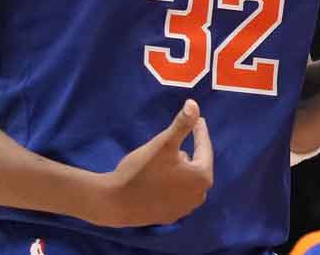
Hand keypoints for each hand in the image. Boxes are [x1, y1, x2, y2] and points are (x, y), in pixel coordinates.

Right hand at [85, 99, 213, 226]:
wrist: (115, 203)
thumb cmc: (142, 170)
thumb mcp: (164, 143)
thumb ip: (182, 124)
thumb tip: (194, 104)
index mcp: (202, 177)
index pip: (204, 148)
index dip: (199, 131)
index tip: (198, 118)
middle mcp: (199, 195)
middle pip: (197, 165)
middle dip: (191, 151)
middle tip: (183, 137)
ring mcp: (185, 209)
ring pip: (187, 179)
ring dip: (181, 168)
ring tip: (170, 157)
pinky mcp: (171, 216)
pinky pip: (177, 192)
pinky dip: (173, 182)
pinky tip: (162, 177)